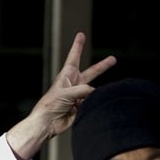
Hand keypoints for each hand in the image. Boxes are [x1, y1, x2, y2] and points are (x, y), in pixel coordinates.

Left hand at [6, 32, 116, 159]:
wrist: (46, 123)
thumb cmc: (50, 105)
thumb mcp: (66, 93)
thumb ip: (83, 90)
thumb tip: (96, 92)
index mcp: (66, 77)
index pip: (74, 58)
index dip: (78, 46)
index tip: (80, 35)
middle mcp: (73, 84)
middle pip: (91, 72)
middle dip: (102, 66)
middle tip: (113, 59)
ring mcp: (78, 96)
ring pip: (93, 91)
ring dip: (94, 95)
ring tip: (80, 102)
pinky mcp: (81, 107)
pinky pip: (92, 102)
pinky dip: (93, 104)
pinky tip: (85, 108)